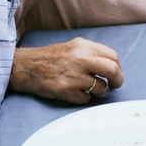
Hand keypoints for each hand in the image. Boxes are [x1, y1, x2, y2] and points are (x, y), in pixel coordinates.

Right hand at [9, 37, 123, 103]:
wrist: (27, 66)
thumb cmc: (52, 58)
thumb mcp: (74, 47)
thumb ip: (93, 53)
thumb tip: (113, 66)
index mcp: (84, 46)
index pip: (113, 57)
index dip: (118, 68)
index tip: (115, 74)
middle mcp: (80, 59)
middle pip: (112, 70)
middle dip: (117, 80)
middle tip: (114, 85)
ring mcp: (73, 76)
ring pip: (101, 88)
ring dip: (97, 91)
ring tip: (86, 87)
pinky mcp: (66, 90)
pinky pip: (86, 99)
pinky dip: (83, 98)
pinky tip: (74, 92)